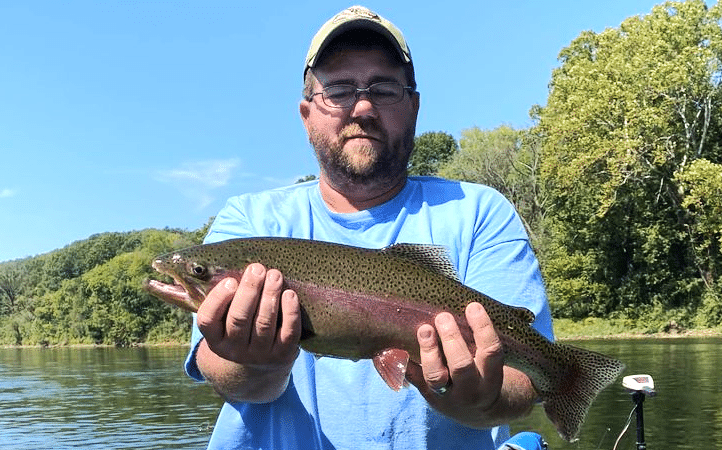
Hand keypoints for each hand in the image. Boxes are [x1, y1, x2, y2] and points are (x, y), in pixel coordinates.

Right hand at [196, 263, 301, 369]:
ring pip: (264, 323)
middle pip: (239, 319)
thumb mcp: (223, 321)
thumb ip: (220, 300)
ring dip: (270, 295)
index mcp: (214, 339)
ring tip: (275, 275)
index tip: (230, 280)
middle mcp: (234, 349)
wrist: (258, 368)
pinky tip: (290, 294)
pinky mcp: (282, 355)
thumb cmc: (239, 329)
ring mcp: (259, 355)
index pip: (208, 320)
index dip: (218, 299)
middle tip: (257, 268)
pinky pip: (288, 333)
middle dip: (249, 290)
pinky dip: (290, 312)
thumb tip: (216, 270)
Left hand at [405, 302, 534, 427]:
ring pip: (435, 376)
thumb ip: (485, 340)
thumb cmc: (485, 373)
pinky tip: (396, 345)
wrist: (475, 411)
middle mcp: (470, 391)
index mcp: (491, 379)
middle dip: (452, 339)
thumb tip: (473, 304)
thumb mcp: (494, 362)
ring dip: (428, 350)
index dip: (483, 328)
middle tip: (443, 316)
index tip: (473, 306)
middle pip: (461, 366)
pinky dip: (404, 362)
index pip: (491, 352)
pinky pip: (413, 379)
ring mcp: (446, 396)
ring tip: (424, 329)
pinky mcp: (427, 396)